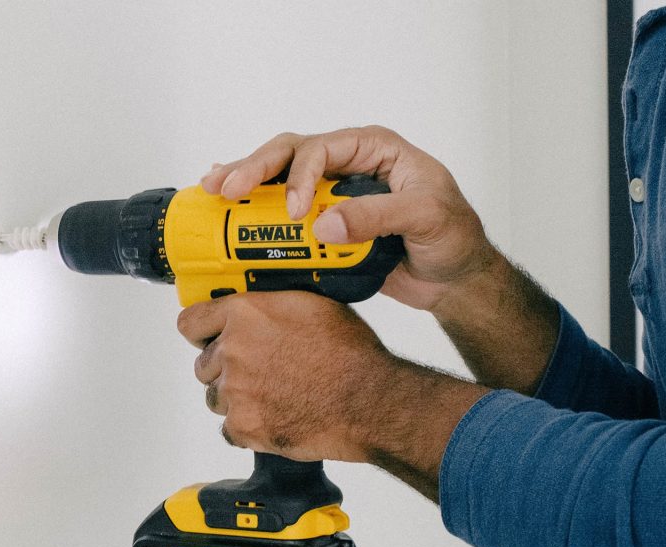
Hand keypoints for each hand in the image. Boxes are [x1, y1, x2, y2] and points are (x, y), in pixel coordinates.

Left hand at [177, 291, 489, 499]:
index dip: (201, 331)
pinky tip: (275, 417)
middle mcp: (232, 351)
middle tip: (260, 371)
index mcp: (244, 315)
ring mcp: (235, 392)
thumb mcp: (311, 305)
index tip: (206, 337)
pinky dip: (247, 428)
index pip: (191, 322)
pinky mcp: (243, 427)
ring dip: (237, 399)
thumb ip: (270, 305)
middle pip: (204, 365)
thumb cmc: (350, 354)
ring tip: (273, 396)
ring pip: (216, 398)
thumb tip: (256, 307)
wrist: (368, 401)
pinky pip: (229, 430)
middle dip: (226, 369)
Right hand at [200, 127, 499, 312]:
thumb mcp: (426, 218)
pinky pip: (282, 209)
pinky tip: (228, 206)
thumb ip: (378, 217)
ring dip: (245, 183)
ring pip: (279, 177)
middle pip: (291, 153)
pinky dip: (254, 207)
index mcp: (374, 149)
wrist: (453, 279)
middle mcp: (347, 164)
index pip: (324, 148)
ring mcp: (332, 192)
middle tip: (225, 186)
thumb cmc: (453, 238)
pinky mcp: (323, 222)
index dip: (300, 175)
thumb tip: (323, 226)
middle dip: (255, 168)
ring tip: (212, 189)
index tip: (295, 211)